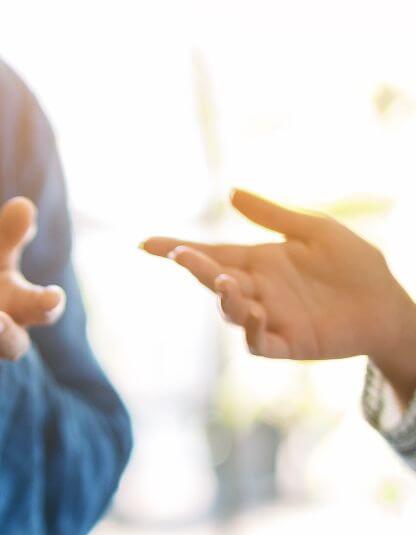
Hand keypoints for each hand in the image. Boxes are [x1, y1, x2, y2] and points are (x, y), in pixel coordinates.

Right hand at [142, 188, 415, 399]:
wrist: (388, 303)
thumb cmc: (354, 265)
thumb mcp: (315, 230)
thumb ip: (273, 214)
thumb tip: (230, 193)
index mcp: (258, 262)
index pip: (210, 253)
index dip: (177, 249)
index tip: (146, 244)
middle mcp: (255, 290)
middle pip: (213, 279)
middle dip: (194, 267)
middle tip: (180, 254)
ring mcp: (267, 317)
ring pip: (229, 310)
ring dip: (222, 297)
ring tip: (225, 281)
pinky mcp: (284, 342)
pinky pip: (255, 339)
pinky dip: (249, 328)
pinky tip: (253, 311)